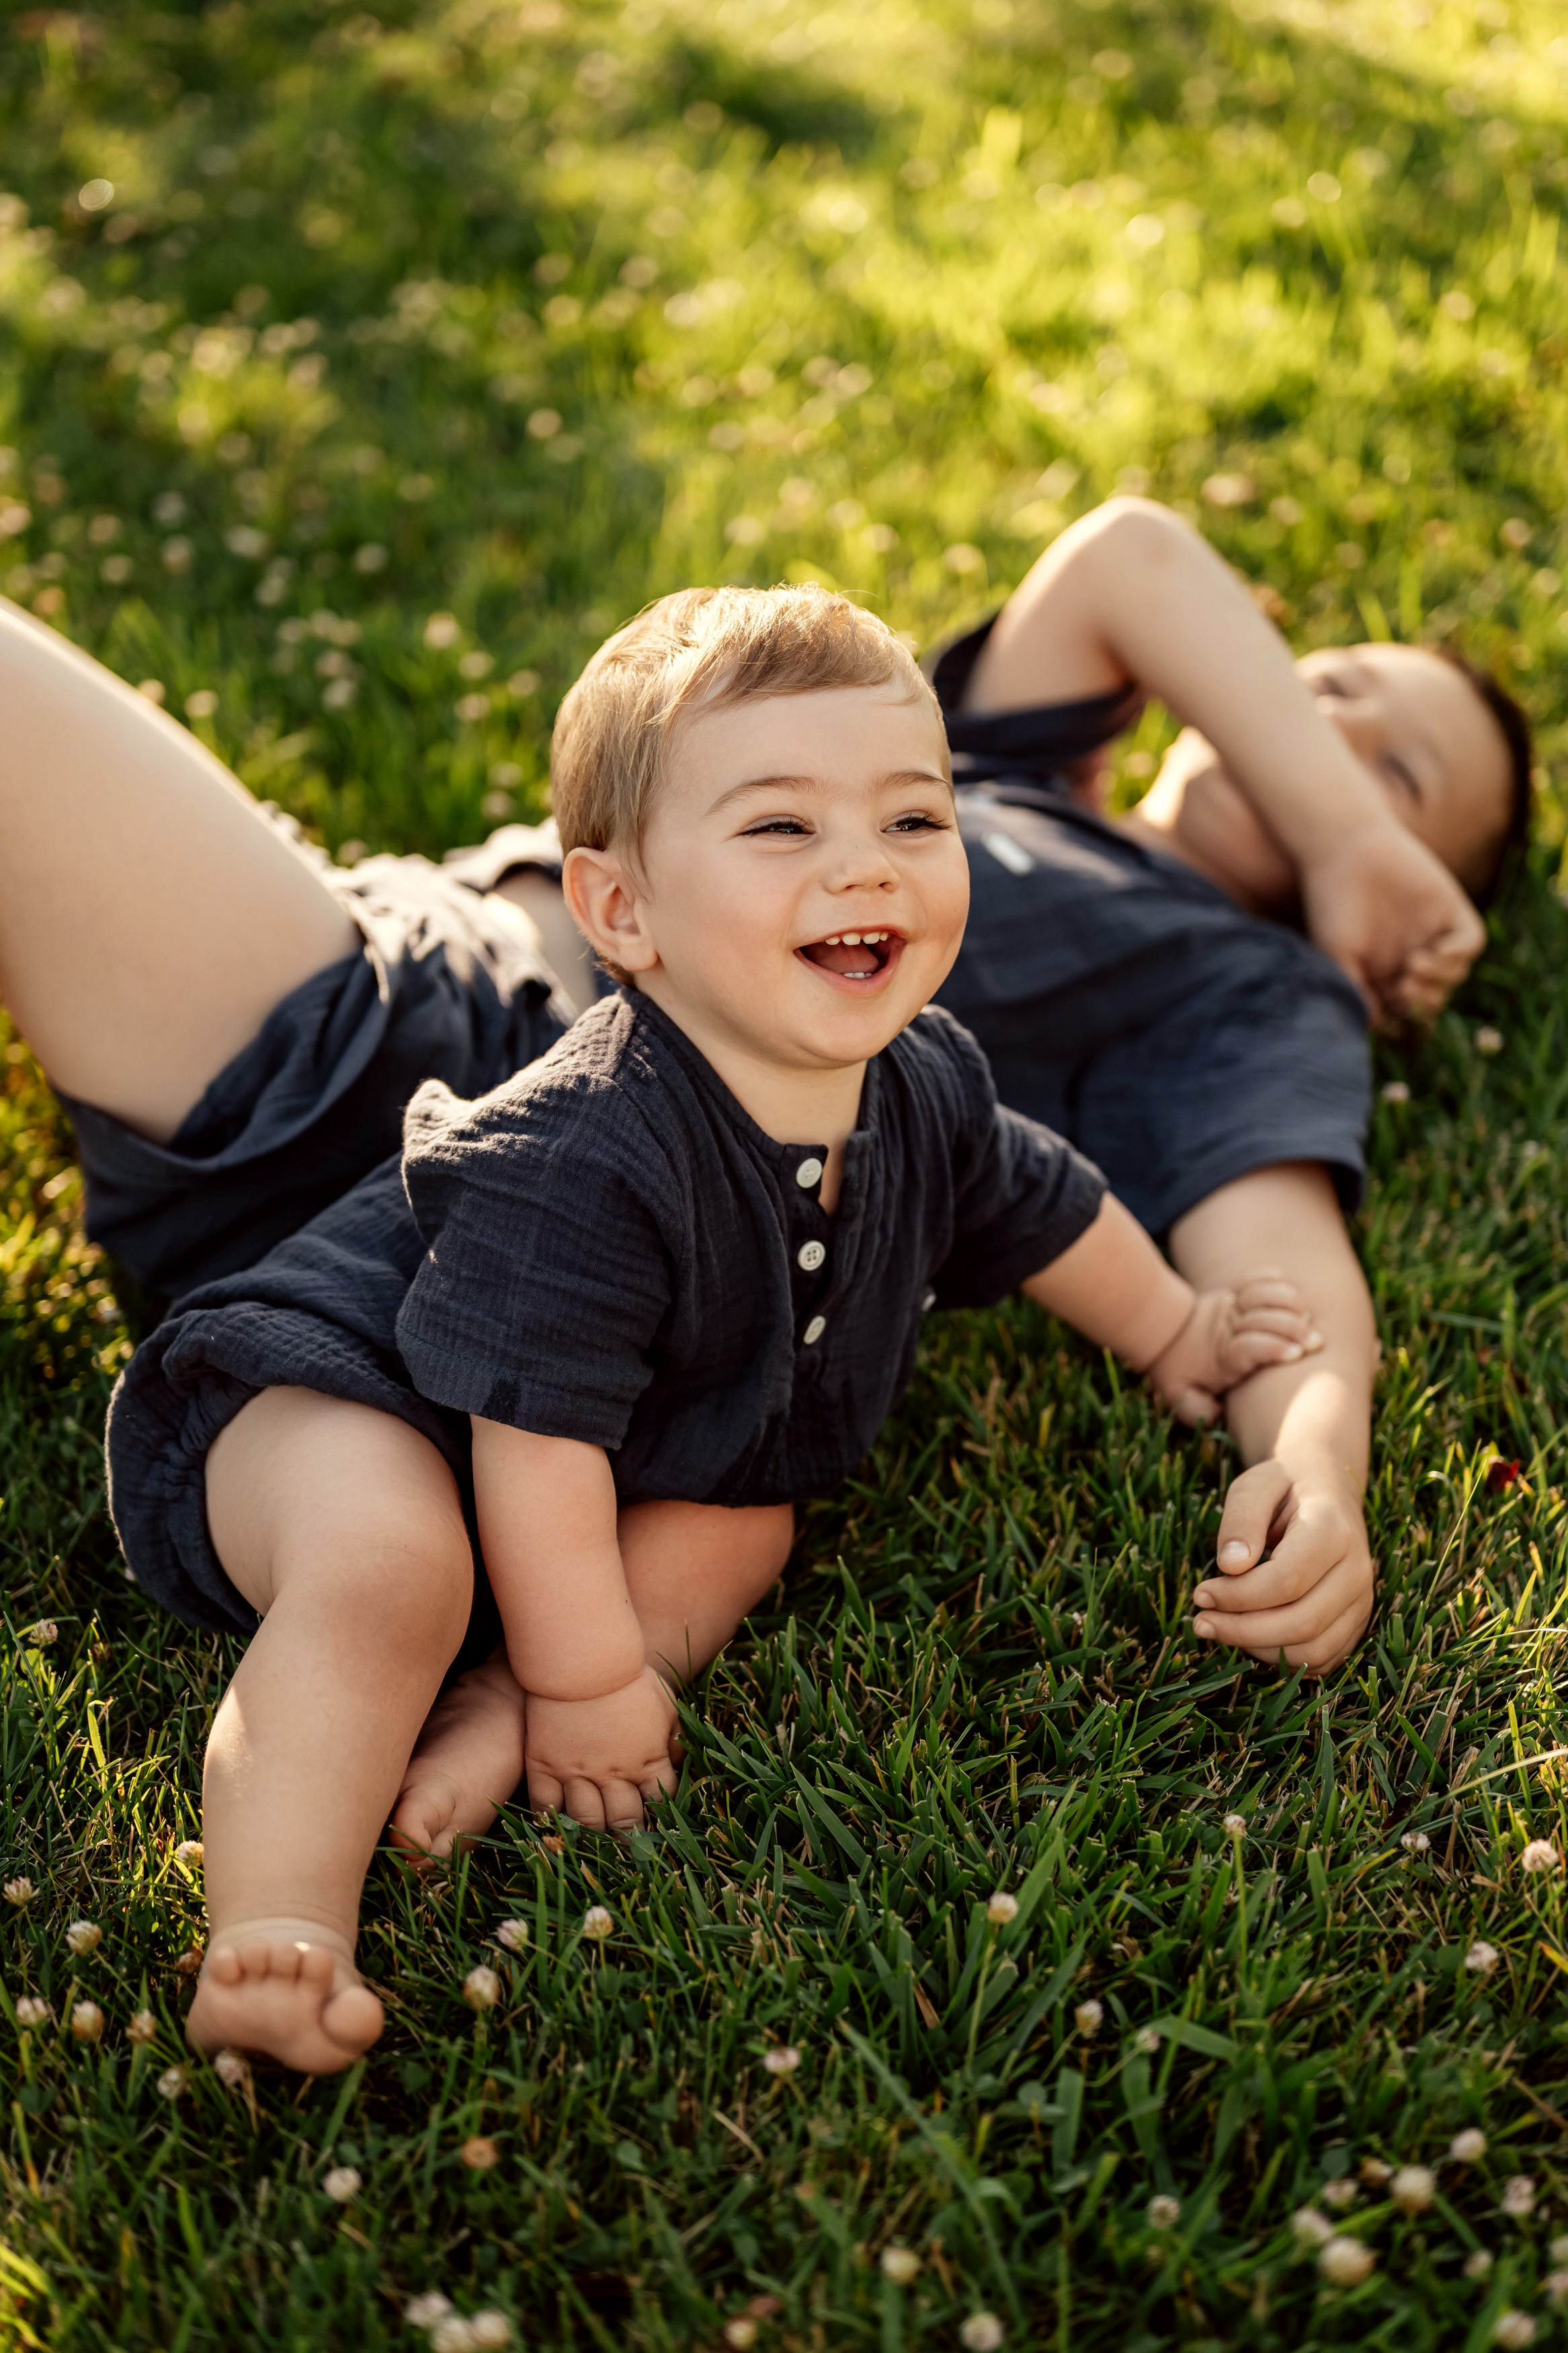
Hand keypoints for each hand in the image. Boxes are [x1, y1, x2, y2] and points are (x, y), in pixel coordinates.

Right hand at [524, 1665, 679, 1832]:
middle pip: (624, 1821)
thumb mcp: (664, 1703)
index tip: (658, 1821)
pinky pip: (546, 1806)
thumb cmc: (628, 1677)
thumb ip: (672, 1737)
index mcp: (647, 1761)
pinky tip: (555, 1824)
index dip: (662, 1815)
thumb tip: (676, 1761)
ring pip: (586, 1822)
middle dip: (629, 1835)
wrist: (583, 1662)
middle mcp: (614, 1775)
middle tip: (627, 1843)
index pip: (660, 1802)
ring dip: (594, 1834)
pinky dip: (550, 1820)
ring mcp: (577, 1773)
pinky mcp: (545, 1766)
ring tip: (595, 1840)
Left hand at [1145, 1268, 1320, 1424]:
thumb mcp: (1180, 1396)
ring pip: (1263, 1294)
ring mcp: (1232, 1306)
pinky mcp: (1235, 1292)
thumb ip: (1197, 1410)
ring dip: (1290, 1304)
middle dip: (1293, 1329)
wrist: (1167, 1334)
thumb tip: (1219, 1414)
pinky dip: (1276, 1281)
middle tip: (1315, 1341)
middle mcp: (1228, 1327)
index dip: (1273, 1348)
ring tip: (1309, 1318)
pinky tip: (1294, 1295)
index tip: (1297, 1354)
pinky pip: (1257, 1278)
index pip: (1248, 1347)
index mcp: (1221, 1356)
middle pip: (1262, 1319)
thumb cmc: (1180, 1371)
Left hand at [1190, 1453, 1373, 1671]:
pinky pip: (1321, 1659)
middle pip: (1303, 1622)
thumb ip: (1241, 1519)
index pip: (1287, 1581)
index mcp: (1333, 1530)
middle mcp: (1357, 1570)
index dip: (1238, 1595)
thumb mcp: (1255, 1485)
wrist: (1326, 1492)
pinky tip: (1248, 1636)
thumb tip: (1230, 1565)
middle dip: (1243, 1630)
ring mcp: (1361, 1600)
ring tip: (1219, 1628)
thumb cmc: (1283, 1488)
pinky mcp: (1355, 1622)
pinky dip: (1280, 1656)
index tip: (1200, 1592)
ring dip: (1258, 1648)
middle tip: (1201, 1621)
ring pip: (1313, 1649)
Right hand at [1298, 817, 1484, 1027]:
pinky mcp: (1450, 909)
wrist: (1345, 848)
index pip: (1408, 1008)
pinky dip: (1457, 956)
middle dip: (1424, 1003)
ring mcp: (1433, 932)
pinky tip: (1432, 953)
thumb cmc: (1331, 904)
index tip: (1390, 1010)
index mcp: (1385, 970)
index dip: (1405, 1018)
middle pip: (1435, 995)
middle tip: (1406, 989)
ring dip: (1439, 982)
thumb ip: (1355, 991)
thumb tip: (1375, 1025)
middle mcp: (1411, 954)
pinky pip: (1471, 943)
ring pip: (1455, 975)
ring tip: (1414, 968)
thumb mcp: (1335, 956)